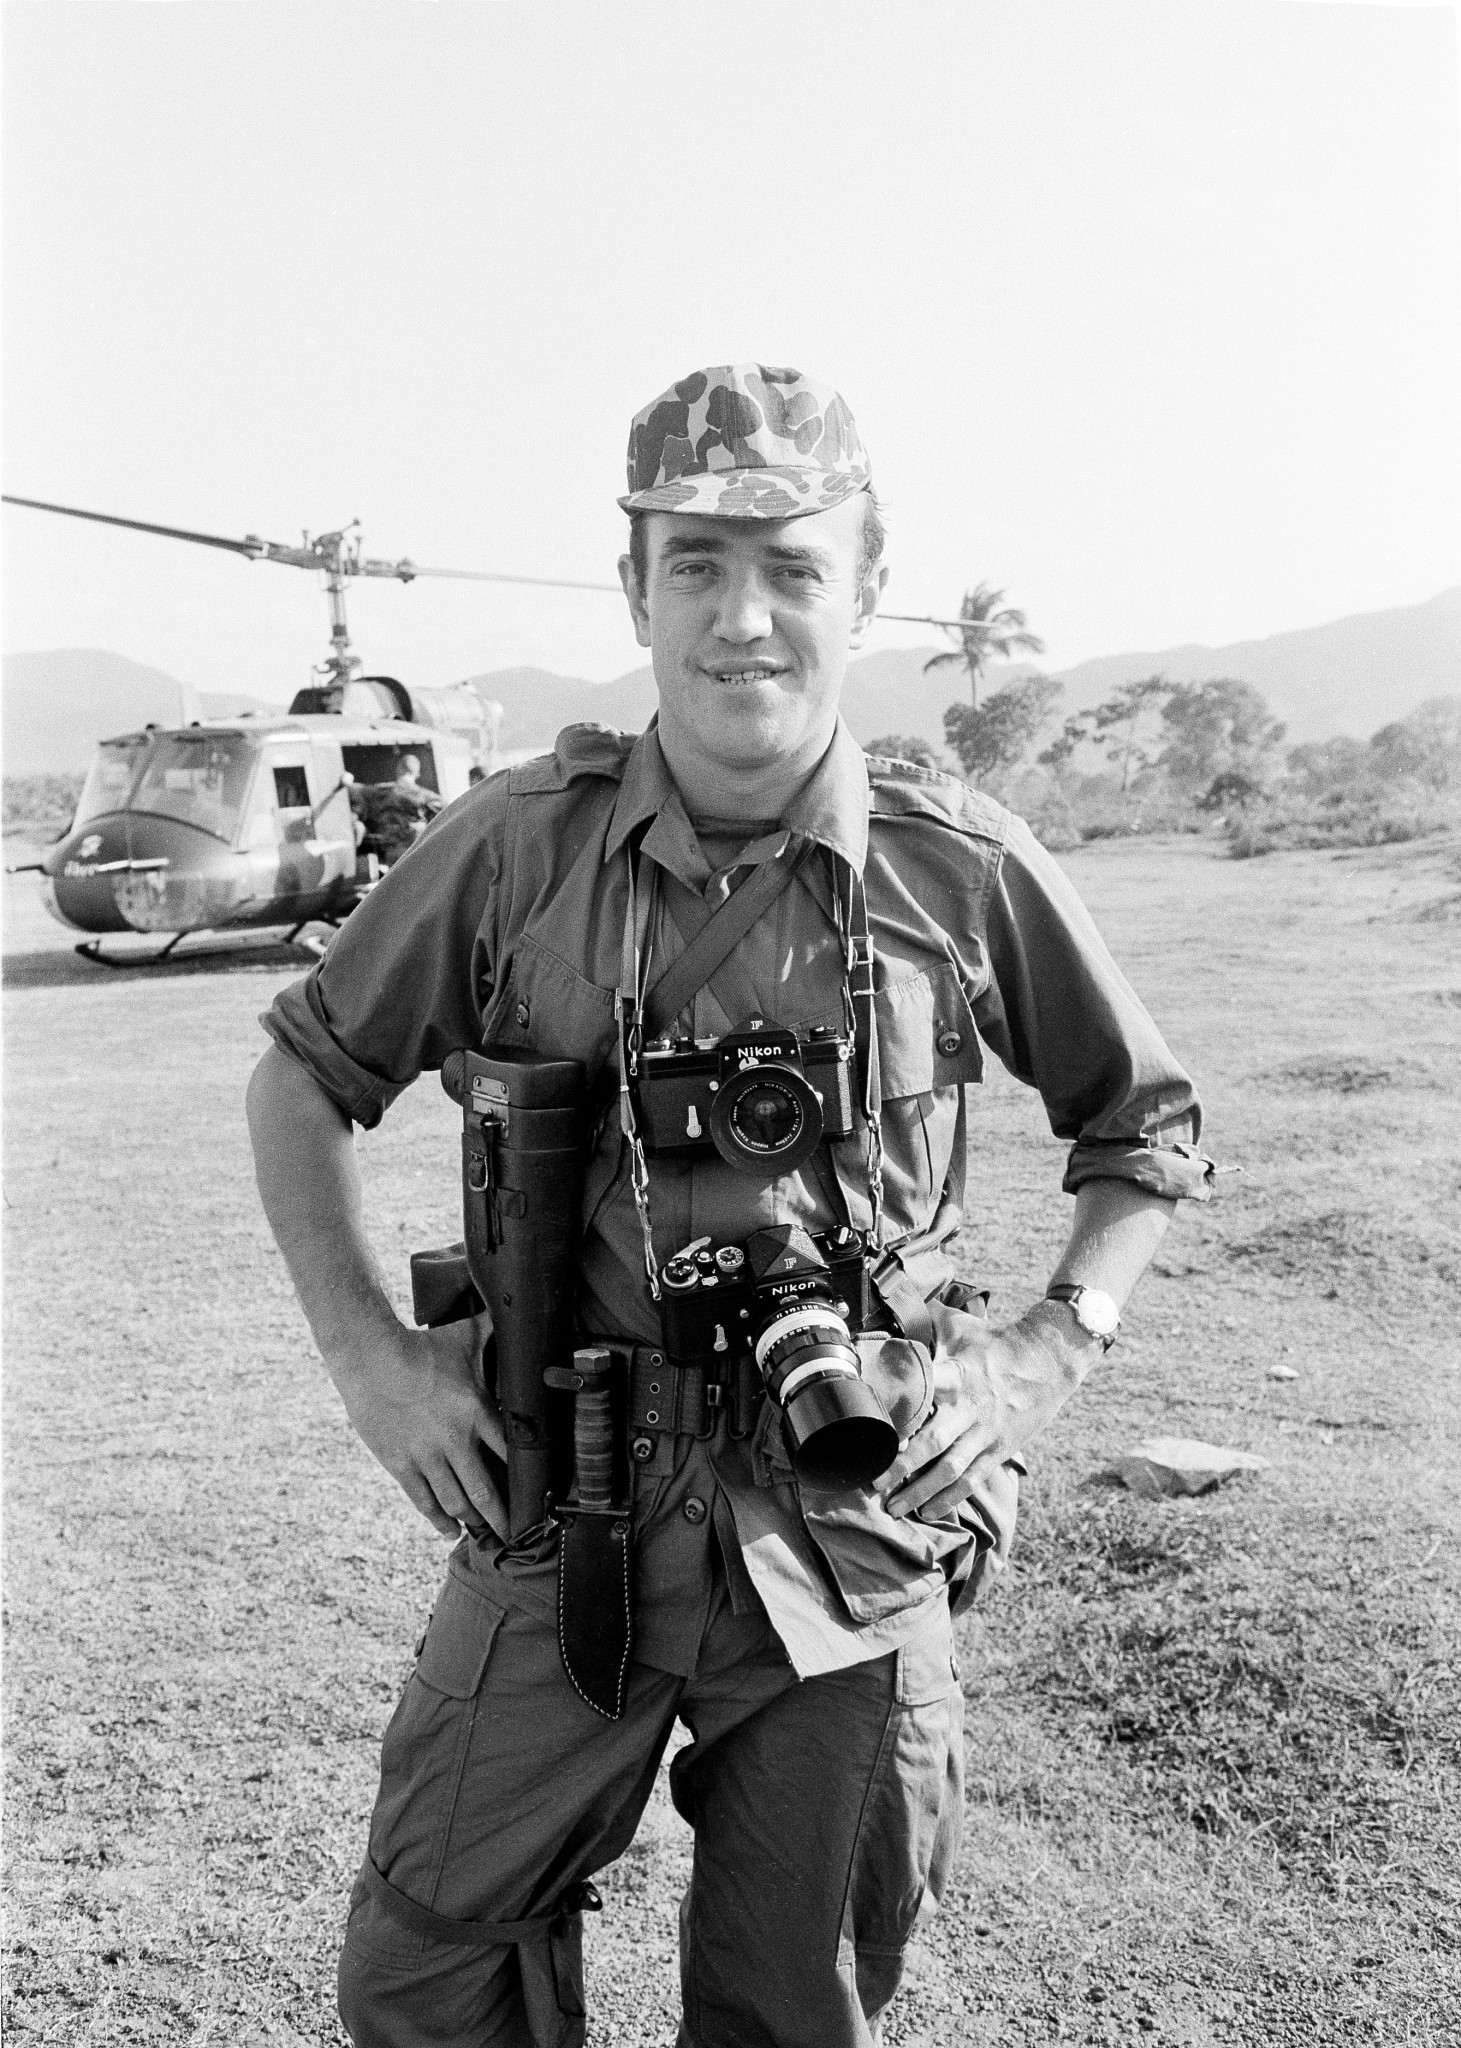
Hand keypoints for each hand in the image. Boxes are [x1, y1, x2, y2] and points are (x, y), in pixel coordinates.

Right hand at [327, 1312, 506, 1539]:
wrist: (370, 1357)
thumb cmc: (421, 1346)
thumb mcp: (464, 1336)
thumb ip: (495, 1330)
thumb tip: (520, 1309)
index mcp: (477, 1411)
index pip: (512, 1455)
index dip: (527, 1480)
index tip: (538, 1497)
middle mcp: (455, 1440)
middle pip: (488, 1493)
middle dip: (505, 1519)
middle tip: (517, 1535)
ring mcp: (426, 1455)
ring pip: (456, 1503)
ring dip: (473, 1522)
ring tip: (484, 1533)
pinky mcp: (400, 1464)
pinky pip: (423, 1501)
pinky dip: (438, 1520)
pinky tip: (449, 1531)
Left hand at [881, 1301, 1098, 1522]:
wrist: (1049, 1360)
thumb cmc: (994, 1341)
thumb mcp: (958, 1325)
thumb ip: (923, 1322)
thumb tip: (888, 1311)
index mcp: (955, 1375)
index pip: (924, 1389)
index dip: (900, 1406)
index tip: (871, 1423)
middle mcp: (969, 1408)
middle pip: (931, 1442)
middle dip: (900, 1466)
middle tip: (873, 1483)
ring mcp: (985, 1433)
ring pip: (949, 1470)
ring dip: (919, 1492)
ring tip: (892, 1508)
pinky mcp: (999, 1450)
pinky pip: (972, 1479)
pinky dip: (949, 1498)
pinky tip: (927, 1510)